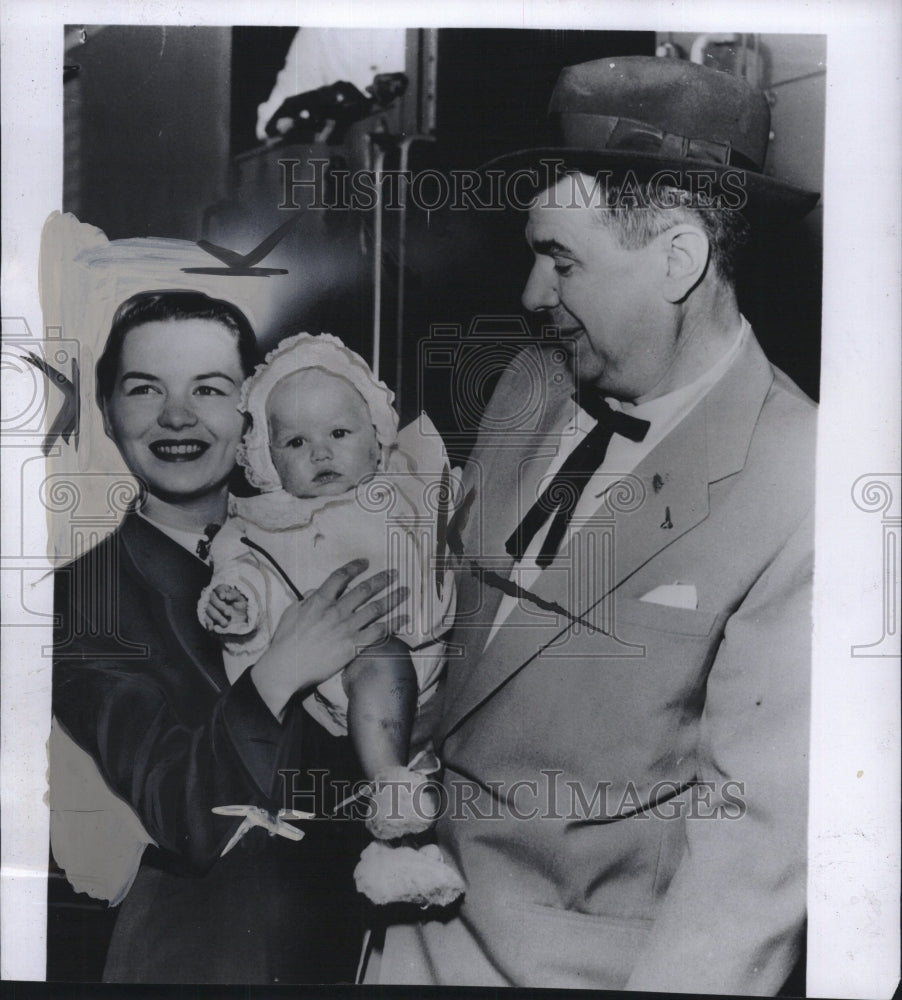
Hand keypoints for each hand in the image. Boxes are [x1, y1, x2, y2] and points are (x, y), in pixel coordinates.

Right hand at [204, 584, 249, 631]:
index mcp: (223, 590)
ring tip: (225, 624)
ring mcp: (210, 606)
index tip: (223, 597)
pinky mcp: (208, 616)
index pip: (219, 588)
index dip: (220, 592)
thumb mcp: (242, 599)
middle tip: (228, 613)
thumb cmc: (242, 605)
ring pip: (209, 609)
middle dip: (220, 606)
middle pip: (213, 599)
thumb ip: (235, 596)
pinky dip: (208, 623)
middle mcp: (214, 597)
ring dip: (217, 616)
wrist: (242, 618)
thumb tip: (226, 596)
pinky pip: (206, 618)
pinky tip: (212, 628)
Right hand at [251, 559, 408, 719]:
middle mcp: (336, 611)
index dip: (354, 567)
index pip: (340, 577)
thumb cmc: (285, 641)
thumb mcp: (291, 612)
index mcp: (319, 601)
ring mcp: (346, 628)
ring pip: (376, 608)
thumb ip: (307, 599)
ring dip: (394, 598)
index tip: (365, 562)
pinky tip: (404, 618)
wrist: (286, 668)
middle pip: (364, 590)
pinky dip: (393, 624)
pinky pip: (378, 632)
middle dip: (382, 579)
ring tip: (405, 591)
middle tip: (394, 573)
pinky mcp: (352, 646)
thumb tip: (317, 591)